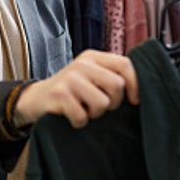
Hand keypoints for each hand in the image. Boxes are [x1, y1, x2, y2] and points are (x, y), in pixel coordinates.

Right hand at [13, 50, 139, 128]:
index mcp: (93, 57)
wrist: (37, 98)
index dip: (135, 84)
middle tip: (101, 105)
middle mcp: (82, 64)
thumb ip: (111, 75)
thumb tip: (142, 90)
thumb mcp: (91, 76)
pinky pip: (82, 116)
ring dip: (95, 114)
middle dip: (114, 103)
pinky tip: (72, 116)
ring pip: (102, 103)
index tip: (133, 99)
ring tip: (84, 109)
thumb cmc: (72, 91)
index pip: (125, 64)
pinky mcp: (58, 95)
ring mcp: (69, 78)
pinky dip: (79, 122)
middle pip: (117, 85)